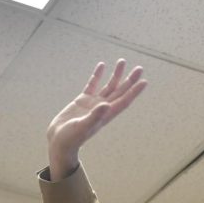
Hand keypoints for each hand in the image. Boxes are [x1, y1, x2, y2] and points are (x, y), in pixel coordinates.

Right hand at [47, 60, 147, 179]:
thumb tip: (106, 105)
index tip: (144, 82)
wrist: (59, 141)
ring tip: (122, 62)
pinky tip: (102, 65)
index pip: (124, 101)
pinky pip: (92, 85)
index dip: (134, 92)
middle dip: (130, 80)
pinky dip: (97, 75)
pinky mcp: (82, 100)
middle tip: (140, 68)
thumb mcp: (82, 127)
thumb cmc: (71, 138)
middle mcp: (103, 108)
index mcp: (106, 115)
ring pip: (108, 86)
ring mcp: (93, 103)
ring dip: (116, 75)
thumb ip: (94, 117)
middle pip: (120, 91)